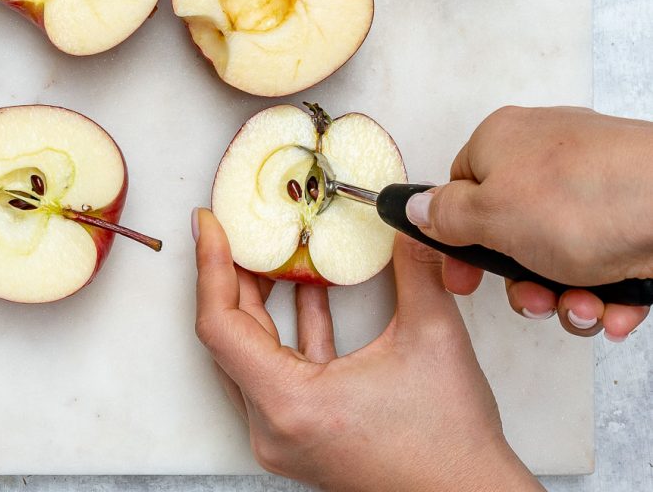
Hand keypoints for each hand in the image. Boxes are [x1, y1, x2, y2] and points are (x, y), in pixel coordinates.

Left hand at [194, 208, 539, 491]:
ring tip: (268, 248)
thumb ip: (414, 266)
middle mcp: (273, 425)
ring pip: (249, 352)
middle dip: (231, 274)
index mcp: (289, 404)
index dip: (211, 266)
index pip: (219, 325)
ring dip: (257, 298)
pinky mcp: (303, 431)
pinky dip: (285, 325)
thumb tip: (404, 218)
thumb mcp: (432, 335)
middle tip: (238, 225)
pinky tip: (306, 288)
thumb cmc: (449, 443)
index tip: (211, 223)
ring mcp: (285, 432)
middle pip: (227, 337)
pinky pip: (276, 367)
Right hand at [405, 106, 652, 340]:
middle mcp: (545, 155)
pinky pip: (603, 258)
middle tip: (537, 300)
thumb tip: (412, 206)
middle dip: (523, 281)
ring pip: (560, 253)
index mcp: (501, 142)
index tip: (463, 280)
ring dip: (567, 295)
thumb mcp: (491, 215)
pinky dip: (606, 290)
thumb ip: (445, 215)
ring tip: (586, 306)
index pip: (462, 189)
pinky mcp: (630, 210)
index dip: (459, 239)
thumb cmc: (583, 200)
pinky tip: (616, 307)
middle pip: (513, 231)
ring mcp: (591, 182)